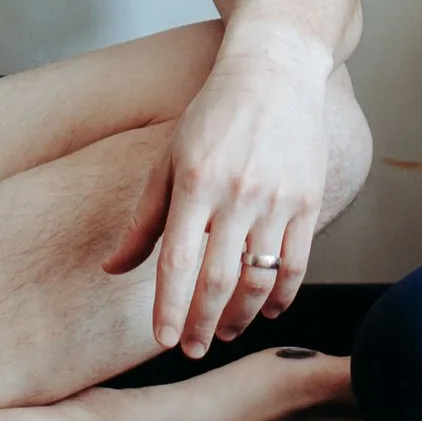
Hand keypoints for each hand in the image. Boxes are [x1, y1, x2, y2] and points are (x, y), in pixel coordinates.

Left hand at [101, 22, 336, 355]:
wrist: (277, 72)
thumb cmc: (215, 114)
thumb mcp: (168, 158)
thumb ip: (143, 219)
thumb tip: (113, 269)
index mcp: (195, 183)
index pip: (177, 262)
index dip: (168, 307)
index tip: (162, 339)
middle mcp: (237, 194)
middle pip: (218, 279)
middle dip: (202, 322)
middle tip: (190, 349)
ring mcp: (277, 199)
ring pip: (260, 278)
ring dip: (241, 315)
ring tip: (224, 332)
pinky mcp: (307, 200)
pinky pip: (297, 262)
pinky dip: (283, 294)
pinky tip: (268, 310)